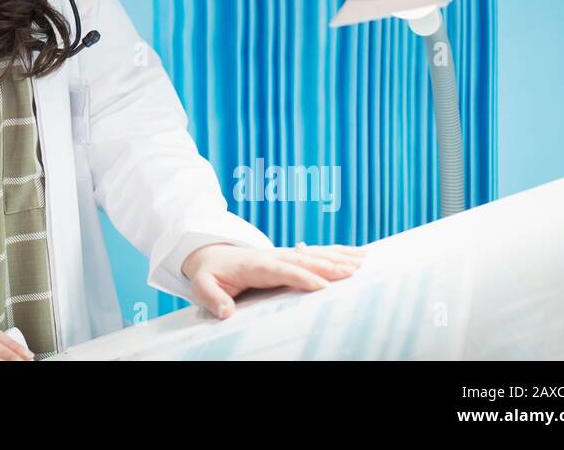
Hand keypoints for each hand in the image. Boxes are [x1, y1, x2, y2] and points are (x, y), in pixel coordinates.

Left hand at [180, 241, 367, 318]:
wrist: (210, 253)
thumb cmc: (209, 273)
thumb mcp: (201, 286)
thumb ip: (212, 298)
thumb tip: (225, 311)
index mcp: (255, 265)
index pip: (281, 270)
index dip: (301, 277)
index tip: (321, 286)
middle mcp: (273, 256)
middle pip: (304, 260)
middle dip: (328, 266)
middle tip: (353, 273)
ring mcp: (284, 253)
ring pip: (315, 254)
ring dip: (338, 257)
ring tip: (362, 262)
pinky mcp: (291, 255)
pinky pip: (317, 252)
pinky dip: (339, 251)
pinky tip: (359, 254)